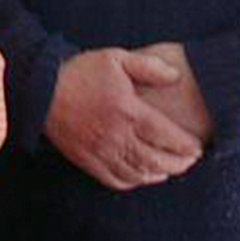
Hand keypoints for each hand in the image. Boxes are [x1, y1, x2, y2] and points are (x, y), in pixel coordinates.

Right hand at [44, 49, 202, 190]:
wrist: (41, 91)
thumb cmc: (80, 72)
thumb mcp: (117, 59)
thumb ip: (149, 67)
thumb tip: (175, 77)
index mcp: (128, 112)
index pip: (167, 137)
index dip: (186, 146)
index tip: (198, 148)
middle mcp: (117, 136)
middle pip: (156, 160)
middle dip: (179, 164)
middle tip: (190, 161)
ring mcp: (101, 152)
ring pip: (138, 173)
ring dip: (159, 174)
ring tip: (171, 170)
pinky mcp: (87, 160)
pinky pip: (116, 180)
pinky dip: (134, 181)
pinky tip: (143, 176)